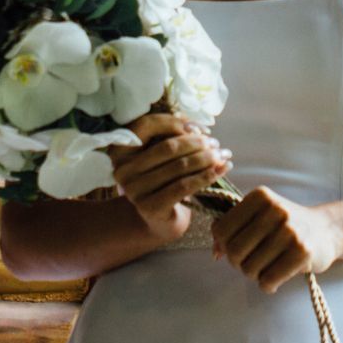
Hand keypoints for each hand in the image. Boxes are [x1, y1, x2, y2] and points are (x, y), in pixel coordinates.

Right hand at [108, 113, 231, 240]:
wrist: (158, 219)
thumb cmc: (161, 181)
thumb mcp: (159, 156)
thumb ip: (171, 137)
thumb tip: (197, 127)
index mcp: (120, 149)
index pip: (148, 125)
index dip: (176, 122)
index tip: (199, 128)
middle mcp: (122, 169)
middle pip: (167, 147)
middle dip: (197, 143)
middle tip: (216, 144)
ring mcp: (134, 190)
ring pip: (179, 166)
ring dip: (206, 159)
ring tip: (223, 155)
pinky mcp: (150, 207)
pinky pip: (184, 186)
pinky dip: (207, 176)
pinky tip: (221, 170)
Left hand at [211, 189, 342, 293]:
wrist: (327, 230)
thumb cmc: (285, 226)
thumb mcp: (259, 216)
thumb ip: (233, 228)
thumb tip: (215, 251)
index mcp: (260, 196)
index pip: (221, 229)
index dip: (223, 245)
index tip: (236, 249)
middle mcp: (275, 209)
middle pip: (234, 250)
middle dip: (238, 263)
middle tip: (249, 264)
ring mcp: (290, 230)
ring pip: (250, 268)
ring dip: (253, 275)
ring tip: (264, 270)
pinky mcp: (302, 252)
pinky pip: (269, 279)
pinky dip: (267, 285)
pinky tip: (273, 281)